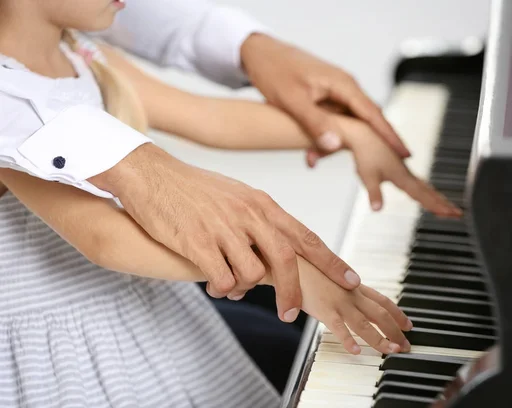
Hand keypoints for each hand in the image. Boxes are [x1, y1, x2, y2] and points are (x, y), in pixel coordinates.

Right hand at [90, 144, 361, 321]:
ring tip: (230, 286)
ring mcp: (223, 227)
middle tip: (289, 314)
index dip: (331, 261)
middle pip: (286, 260)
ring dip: (243, 289)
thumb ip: (261, 220)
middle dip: (292, 292)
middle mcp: (248, 214)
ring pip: (251, 274)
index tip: (352, 280)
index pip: (306, 235)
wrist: (150, 174)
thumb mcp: (236, 196)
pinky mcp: (198, 242)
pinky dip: (222, 289)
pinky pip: (223, 279)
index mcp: (261, 203)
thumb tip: (281, 247)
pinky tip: (213, 284)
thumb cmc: (194, 188)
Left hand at [240, 34, 409, 162]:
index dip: (390, 136)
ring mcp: (335, 93)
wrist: (259, 53)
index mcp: (343, 85)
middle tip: (373, 168)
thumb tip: (335, 145)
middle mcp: (344, 88)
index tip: (404, 154)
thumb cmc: (274, 70)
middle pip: (365, 122)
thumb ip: (315, 122)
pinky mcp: (324, 99)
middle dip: (367, 146)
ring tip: (313, 159)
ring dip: (335, 145)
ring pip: (346, 125)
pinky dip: (324, 138)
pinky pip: (333, 122)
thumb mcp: (292, 100)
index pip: (374, 114)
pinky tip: (309, 152)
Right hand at [296, 256, 412, 354]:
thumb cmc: (306, 267)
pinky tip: (356, 351)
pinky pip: (338, 327)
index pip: (382, 300)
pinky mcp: (323, 308)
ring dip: (380, 338)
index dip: (398, 313)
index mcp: (352, 285)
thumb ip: (341, 287)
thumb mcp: (330, 276)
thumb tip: (350, 296)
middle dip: (396, 330)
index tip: (408, 324)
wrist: (289, 259)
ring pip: (365, 323)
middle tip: (406, 345)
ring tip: (391, 350)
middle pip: (380, 313)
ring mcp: (338, 301)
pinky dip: (348, 340)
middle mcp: (350, 292)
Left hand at [339, 116, 460, 215]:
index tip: (451, 214)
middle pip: (429, 192)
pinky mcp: (400, 168)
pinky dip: (426, 190)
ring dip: (437, 197)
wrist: (364, 135)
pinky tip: (426, 193)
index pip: (423, 196)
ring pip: (425, 187)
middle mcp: (406, 174)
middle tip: (458, 214)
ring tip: (448, 207)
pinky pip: (418, 182)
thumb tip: (376, 208)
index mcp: (401, 177)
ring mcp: (405, 171)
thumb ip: (374, 194)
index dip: (437, 206)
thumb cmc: (365, 153)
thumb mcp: (367, 177)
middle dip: (443, 204)